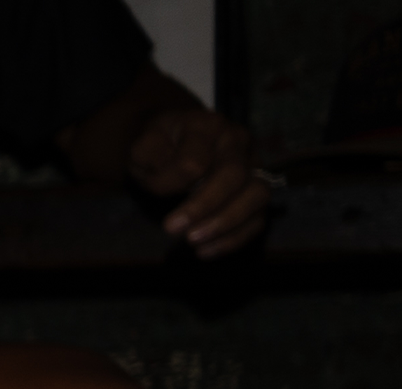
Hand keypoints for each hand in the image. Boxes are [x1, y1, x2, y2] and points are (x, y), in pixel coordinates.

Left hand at [129, 107, 267, 258]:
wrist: (173, 145)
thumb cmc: (159, 147)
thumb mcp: (143, 145)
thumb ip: (151, 154)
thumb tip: (178, 175)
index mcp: (207, 126)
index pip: (194, 161)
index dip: (170, 182)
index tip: (149, 190)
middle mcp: (238, 142)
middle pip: (233, 176)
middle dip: (203, 207)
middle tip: (171, 229)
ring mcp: (254, 166)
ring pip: (257, 195)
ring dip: (226, 224)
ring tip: (193, 242)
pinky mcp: (257, 192)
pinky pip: (259, 217)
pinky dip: (235, 238)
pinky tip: (206, 251)